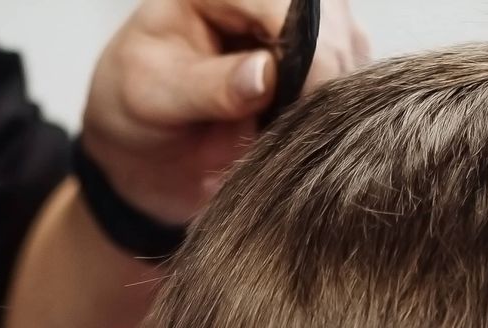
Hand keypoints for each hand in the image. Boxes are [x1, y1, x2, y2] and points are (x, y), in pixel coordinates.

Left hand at [82, 0, 369, 225]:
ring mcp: (296, 28)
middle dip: (325, 73)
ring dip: (333, 96)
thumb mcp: (154, 96)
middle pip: (329, 18)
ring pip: (350, 47)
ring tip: (292, 136)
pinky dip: (336, 112)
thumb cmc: (136, 109)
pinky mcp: (317, 64)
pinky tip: (307, 135)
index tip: (305, 98)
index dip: (306, 46)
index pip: (284, 0)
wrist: (144, 152)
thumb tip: (263, 77)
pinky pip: (351, 82)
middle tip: (299, 128)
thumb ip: (206, 86)